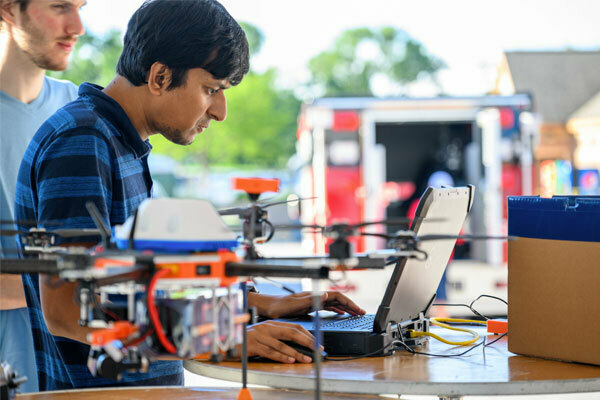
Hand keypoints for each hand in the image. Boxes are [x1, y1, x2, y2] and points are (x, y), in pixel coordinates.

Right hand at [244, 320, 319, 362]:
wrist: (228, 341)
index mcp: (271, 323)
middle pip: (291, 333)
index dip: (307, 334)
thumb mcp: (264, 334)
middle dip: (307, 341)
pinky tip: (290, 360)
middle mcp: (267, 328)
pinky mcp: (254, 346)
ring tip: (306, 359)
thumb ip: (278, 336)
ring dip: (296, 353)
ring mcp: (260, 336)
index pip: (294, 326)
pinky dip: (282, 357)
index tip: (317, 342)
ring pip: (282, 345)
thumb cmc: (248, 339)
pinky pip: (270, 352)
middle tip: (317, 349)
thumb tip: (298, 344)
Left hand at [250, 291, 365, 318]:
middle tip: (362, 312)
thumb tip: (327, 295)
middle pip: (337, 299)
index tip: (358, 310)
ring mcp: (312, 301)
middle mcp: (315, 297)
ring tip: (355, 313)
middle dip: (351, 305)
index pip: (336, 297)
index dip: (349, 303)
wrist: (267, 307)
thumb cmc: (278, 306)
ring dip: (345, 308)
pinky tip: (339, 313)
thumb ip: (311, 300)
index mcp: (313, 295)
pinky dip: (336, 310)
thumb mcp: (294, 304)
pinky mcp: (309, 306)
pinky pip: (327, 307)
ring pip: (333, 303)